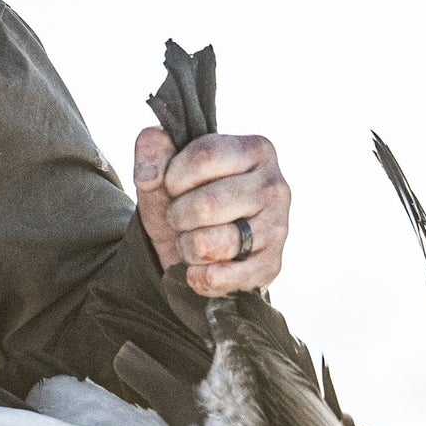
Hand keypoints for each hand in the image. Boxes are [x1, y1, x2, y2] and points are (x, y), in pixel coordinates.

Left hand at [133, 127, 288, 296]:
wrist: (193, 244)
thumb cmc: (183, 197)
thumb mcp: (162, 166)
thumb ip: (151, 148)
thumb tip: (148, 176)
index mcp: (255, 150)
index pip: (205, 156)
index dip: (174, 177)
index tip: (174, 186)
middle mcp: (275, 186)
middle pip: (206, 205)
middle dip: (178, 216)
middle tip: (183, 217)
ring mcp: (277, 228)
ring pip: (209, 244)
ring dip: (186, 246)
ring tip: (194, 239)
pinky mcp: (270, 266)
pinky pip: (216, 277)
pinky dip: (195, 275)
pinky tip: (201, 266)